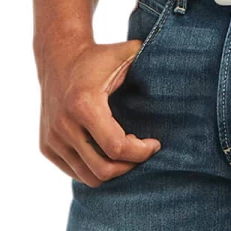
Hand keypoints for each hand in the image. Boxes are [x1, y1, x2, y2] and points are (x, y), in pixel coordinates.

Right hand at [36, 34, 161, 186]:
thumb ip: (151, 58)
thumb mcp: (125, 54)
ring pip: (88, 176)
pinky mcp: (46, 146)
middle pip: (103, 170)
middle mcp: (64, 124)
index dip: (141, 152)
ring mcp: (52, 138)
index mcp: (84, 104)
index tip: (155, 143)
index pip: (117, 147)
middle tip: (141, 150)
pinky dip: (94, 169)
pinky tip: (106, 150)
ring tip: (125, 150)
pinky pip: (75, 172)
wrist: (58, 57)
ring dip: (112, 170)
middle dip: (129, 166)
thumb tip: (184, 60)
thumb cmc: (98, 57)